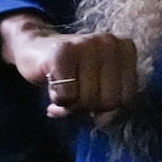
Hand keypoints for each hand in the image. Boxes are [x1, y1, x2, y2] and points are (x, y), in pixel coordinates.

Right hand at [0, 13, 137, 117]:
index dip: (107, 108)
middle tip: (76, 93)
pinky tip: (53, 83)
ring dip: (71, 105)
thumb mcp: (101, 89)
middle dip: (89, 107)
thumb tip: (103, 120)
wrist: (34, 49)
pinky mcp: (62, 52)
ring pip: (87, 100)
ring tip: (64, 88)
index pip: (127, 98)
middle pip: (108, 100)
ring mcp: (86, 43)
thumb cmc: (73, 73)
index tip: (93, 94)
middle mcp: (109, 41)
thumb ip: (112, 107)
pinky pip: (66, 96)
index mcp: (125, 47)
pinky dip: (57, 99)